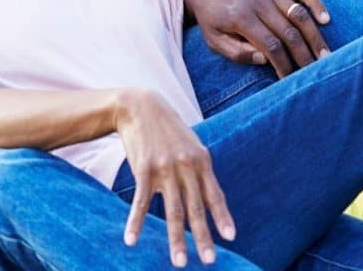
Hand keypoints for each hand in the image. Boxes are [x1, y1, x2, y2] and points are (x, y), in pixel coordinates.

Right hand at [116, 90, 234, 266]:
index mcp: (202, 161)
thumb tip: (209, 195)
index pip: (215, 195)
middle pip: (196, 208)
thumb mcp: (190, 145)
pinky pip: (142, 202)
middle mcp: (186, 166)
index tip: (230, 237)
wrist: (140, 107)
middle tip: (208, 261)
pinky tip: (131, 240)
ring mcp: (165, 169)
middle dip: (203, 237)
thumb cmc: (168, 130)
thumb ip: (199, 169)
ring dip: (176, 239)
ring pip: (173, 211)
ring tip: (179, 261)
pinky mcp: (144, 169)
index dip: (223, 217)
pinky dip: (136, 223)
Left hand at [184, 0, 331, 77]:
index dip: (283, 64)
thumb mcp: (215, 41)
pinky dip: (316, 3)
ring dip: (314, 36)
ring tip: (325, 55)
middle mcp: (259, 3)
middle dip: (304, 55)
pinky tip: (326, 20)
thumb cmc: (214, 20)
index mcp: (242, 19)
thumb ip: (237, 53)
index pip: (271, 46)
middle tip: (315, 71)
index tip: (290, 79)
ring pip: (299, 15)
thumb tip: (265, 60)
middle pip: (289, 33)